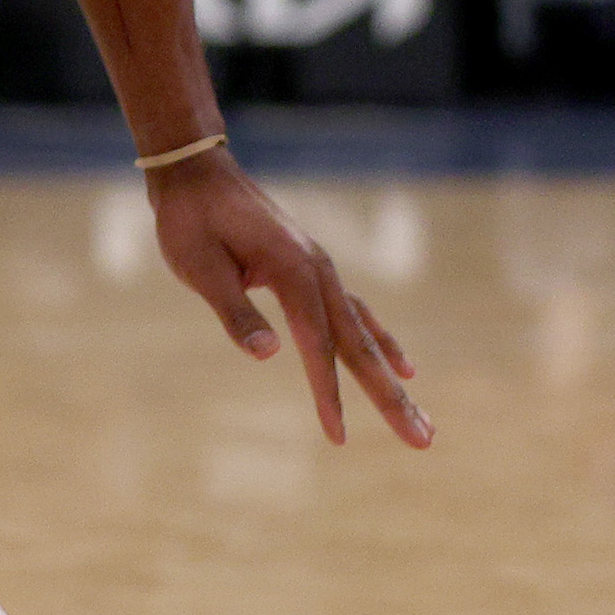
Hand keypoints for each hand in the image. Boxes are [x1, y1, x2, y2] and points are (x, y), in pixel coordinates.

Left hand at [151, 147, 430, 449]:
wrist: (197, 173)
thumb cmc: (190, 221)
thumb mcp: (199, 267)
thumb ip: (234, 311)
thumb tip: (269, 354)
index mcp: (293, 274)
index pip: (317, 348)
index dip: (327, 394)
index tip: (337, 436)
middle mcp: (320, 273)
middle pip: (359, 347)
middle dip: (390, 398)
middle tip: (423, 441)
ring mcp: (322, 271)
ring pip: (365, 335)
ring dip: (392, 379)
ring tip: (422, 420)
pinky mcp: (314, 271)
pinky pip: (357, 315)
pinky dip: (381, 343)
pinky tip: (402, 366)